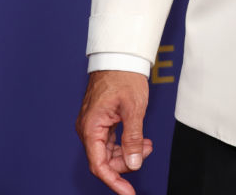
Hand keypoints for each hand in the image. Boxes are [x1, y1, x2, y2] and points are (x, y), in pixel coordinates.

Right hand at [76, 70, 151, 194]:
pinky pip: (110, 139)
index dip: (114, 181)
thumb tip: (134, 162)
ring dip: (127, 152)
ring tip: (147, 144)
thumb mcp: (134, 108)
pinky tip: (140, 140)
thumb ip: (133, 138)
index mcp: (91, 127)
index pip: (99, 165)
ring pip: (108, 150)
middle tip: (146, 152)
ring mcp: (93, 124)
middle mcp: (88, 128)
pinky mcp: (100, 119)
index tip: (127, 192)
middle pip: (104, 159)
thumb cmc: (124, 76)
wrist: (120, 56)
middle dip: (125, 162)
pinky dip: (125, 142)